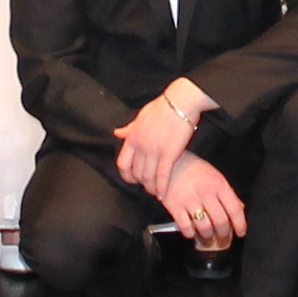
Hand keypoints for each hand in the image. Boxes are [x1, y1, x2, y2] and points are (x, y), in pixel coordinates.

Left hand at [114, 81, 204, 195]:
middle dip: (141, 183)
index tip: (133, 179)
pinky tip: (163, 194)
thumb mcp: (141, 116)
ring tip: (156, 192)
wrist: (180, 101)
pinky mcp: (169, 154)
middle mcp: (140, 146)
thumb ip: (129, 128)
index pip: (122, 163)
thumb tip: (116, 133)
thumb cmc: (163, 107)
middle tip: (148, 186)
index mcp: (132, 137)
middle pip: (136, 173)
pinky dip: (162, 188)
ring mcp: (154, 151)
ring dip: (151, 188)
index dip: (126, 175)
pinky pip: (162, 176)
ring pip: (148, 177)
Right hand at [153, 148, 248, 249]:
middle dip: (223, 233)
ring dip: (207, 235)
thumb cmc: (193, 169)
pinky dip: (190, 234)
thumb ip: (226, 192)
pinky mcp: (175, 206)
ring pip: (204, 227)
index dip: (240, 224)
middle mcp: (206, 193)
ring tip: (207, 235)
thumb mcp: (213, 175)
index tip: (240, 233)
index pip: (234, 208)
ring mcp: (190, 200)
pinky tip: (191, 232)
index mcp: (219, 184)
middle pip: (220, 221)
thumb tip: (239, 209)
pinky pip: (186, 227)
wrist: (167, 162)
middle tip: (222, 237)